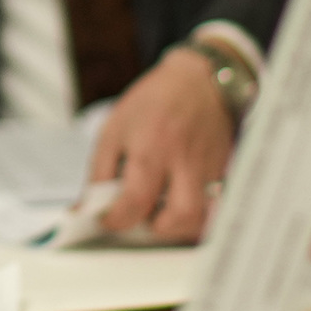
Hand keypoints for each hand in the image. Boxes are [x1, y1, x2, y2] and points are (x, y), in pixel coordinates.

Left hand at [89, 49, 235, 243]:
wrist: (200, 82)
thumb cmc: (154, 103)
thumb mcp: (114, 129)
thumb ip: (99, 172)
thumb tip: (87, 208)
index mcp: (151, 147)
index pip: (134, 200)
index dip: (115, 219)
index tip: (107, 219)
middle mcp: (183, 161)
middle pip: (177, 216)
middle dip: (154, 229)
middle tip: (139, 218)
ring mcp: (208, 169)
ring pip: (201, 218)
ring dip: (177, 228)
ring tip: (159, 216)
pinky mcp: (223, 174)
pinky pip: (213, 209)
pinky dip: (196, 218)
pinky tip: (179, 209)